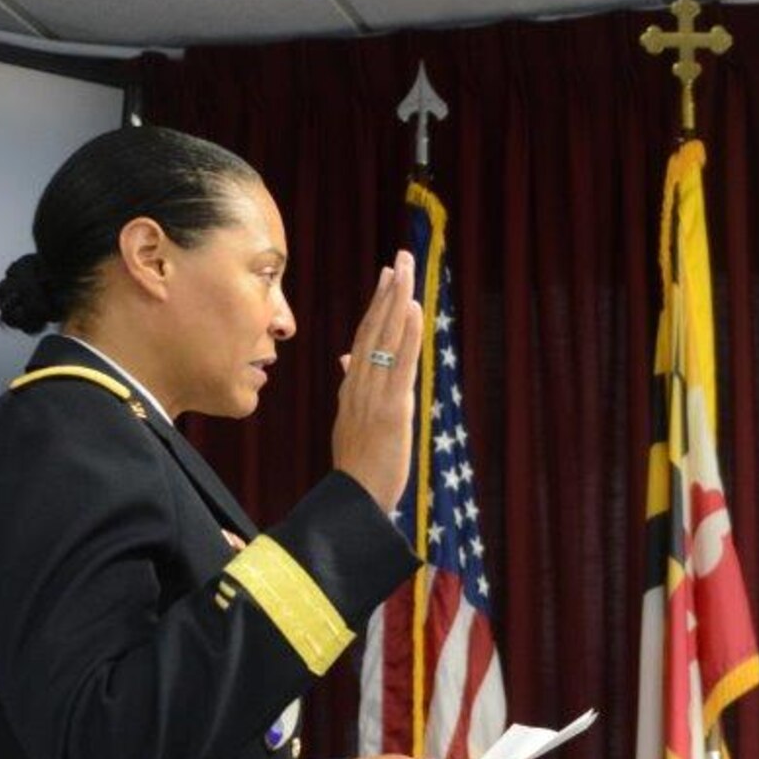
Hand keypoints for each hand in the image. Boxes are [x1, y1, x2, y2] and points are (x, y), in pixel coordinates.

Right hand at [332, 250, 423, 513]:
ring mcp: (374, 395)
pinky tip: (414, 310)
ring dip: (398, 302)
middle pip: (374, 328)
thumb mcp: (350, 421)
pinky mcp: (392, 409)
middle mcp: (359, 385)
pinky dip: (408, 334)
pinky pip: (401, 363)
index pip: (364, 337)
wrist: (354, 499)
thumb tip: (345, 358)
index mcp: (351, 388)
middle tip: (400, 259)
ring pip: (386, 339)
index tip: (386, 276)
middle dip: (388, 291)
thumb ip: (351, 387)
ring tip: (406, 271)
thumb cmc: (358, 467)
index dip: (376, 305)